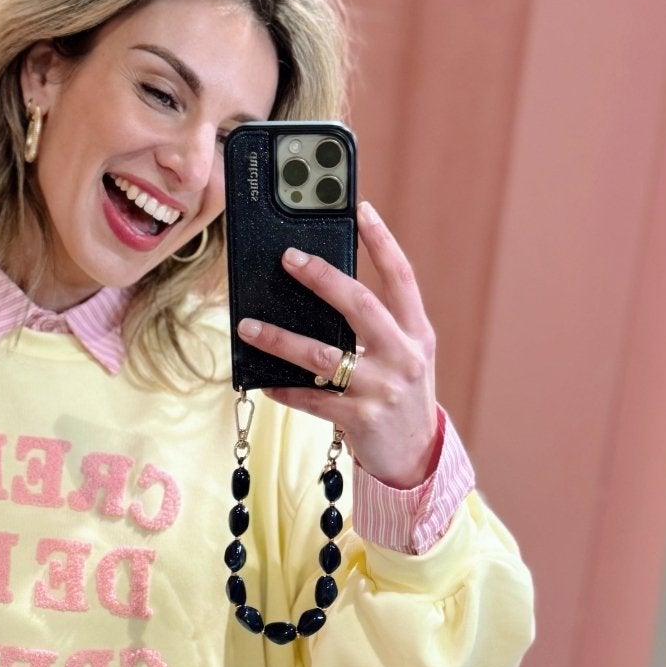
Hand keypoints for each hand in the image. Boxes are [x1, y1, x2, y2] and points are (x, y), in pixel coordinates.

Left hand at [237, 199, 439, 487]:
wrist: (417, 457)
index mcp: (417, 333)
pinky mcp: (360, 420)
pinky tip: (261, 379)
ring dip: (281, 339)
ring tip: (248, 326)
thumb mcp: (402, 356)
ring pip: (324, 356)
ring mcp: (383, 389)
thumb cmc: (400, 396)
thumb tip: (318, 293)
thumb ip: (376, 327)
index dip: (382, 241)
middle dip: (323, 278)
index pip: (402, 277)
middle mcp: (404, 357)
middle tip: (288, 258)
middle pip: (361, 305)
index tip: (360, 209)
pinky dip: (283, 388)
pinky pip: (312, 398)